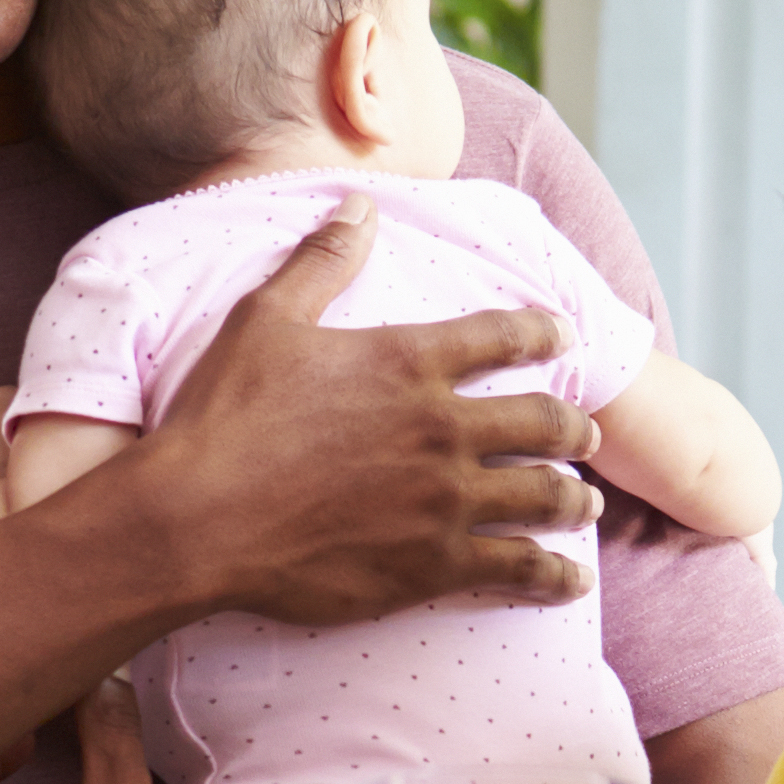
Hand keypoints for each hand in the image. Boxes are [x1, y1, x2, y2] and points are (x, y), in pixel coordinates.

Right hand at [130, 195, 598, 625]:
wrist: (197, 518)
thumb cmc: (222, 417)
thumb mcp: (265, 319)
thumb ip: (322, 261)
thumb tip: (361, 203)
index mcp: (409, 361)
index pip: (502, 337)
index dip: (543, 334)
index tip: (564, 339)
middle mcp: (442, 427)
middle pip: (542, 422)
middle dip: (572, 428)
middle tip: (586, 437)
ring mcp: (445, 499)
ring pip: (542, 495)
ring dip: (572, 499)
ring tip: (585, 505)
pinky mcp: (434, 563)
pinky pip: (518, 567)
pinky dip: (554, 574)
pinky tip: (571, 579)